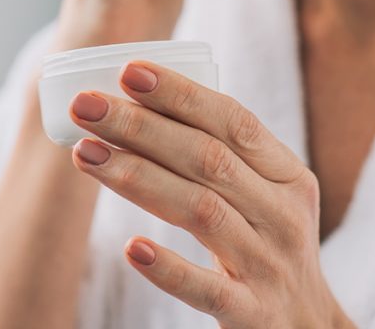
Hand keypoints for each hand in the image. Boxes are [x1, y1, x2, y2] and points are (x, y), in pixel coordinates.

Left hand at [66, 61, 356, 328]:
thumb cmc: (270, 248)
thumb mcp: (268, 197)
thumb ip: (227, 158)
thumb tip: (142, 104)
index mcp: (289, 177)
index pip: (235, 122)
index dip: (181, 94)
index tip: (128, 71)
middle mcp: (283, 216)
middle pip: (208, 159)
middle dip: (141, 127)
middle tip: (85, 106)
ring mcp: (269, 265)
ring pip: (201, 211)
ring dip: (138, 178)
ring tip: (85, 153)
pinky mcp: (252, 313)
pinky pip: (206, 288)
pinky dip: (168, 265)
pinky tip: (131, 247)